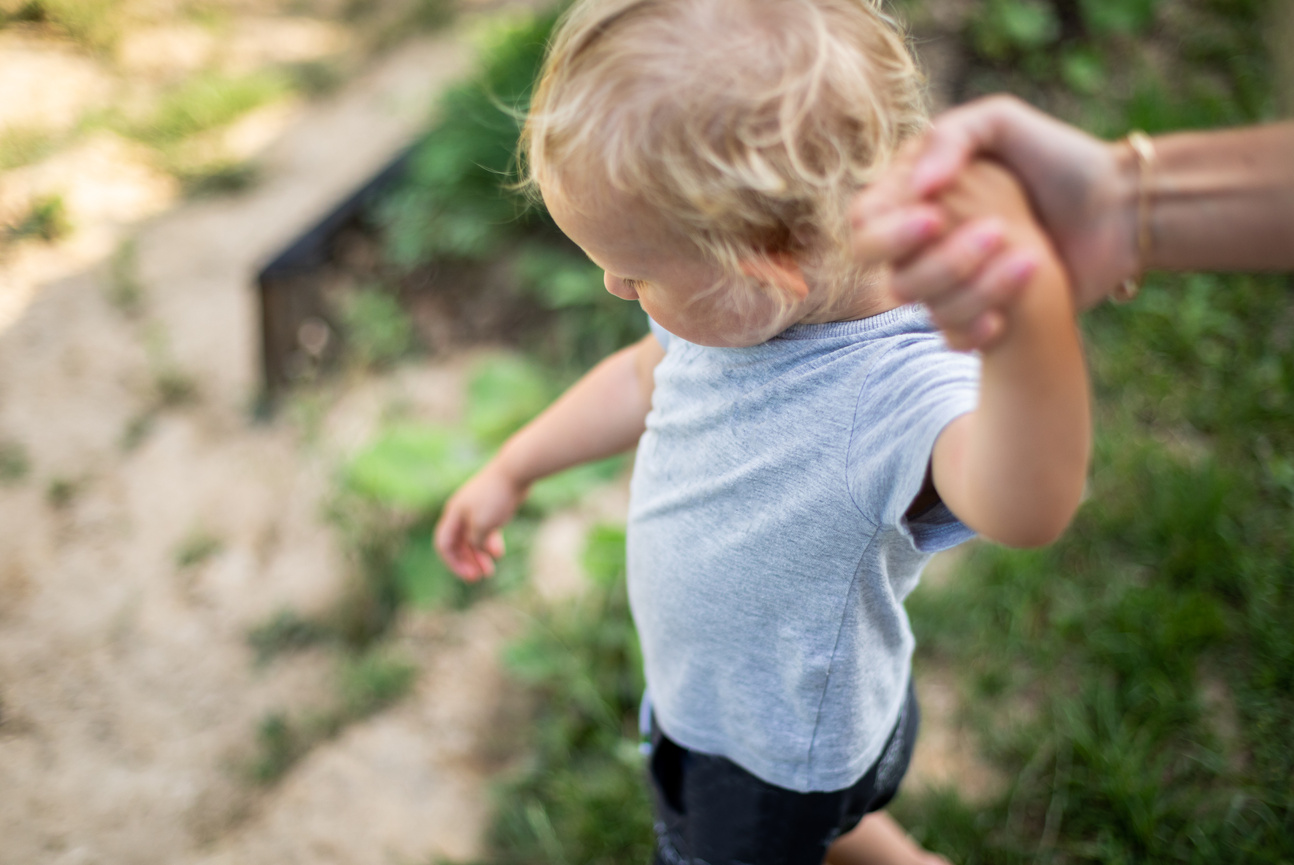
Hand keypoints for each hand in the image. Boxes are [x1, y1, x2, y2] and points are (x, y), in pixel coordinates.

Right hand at [434, 462, 527, 580]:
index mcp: (453, 514)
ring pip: (471, 537)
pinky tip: (499, 552)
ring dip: (478, 555)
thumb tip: (477, 549)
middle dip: (467, 561)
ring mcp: (475, 508)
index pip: (443, 544)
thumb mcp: (483, 525)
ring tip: (490, 570)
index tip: (470, 576)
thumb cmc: (497, 497)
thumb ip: (476, 542)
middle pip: (457, 543)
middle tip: (480, 577)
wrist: (515, 471)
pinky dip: (489, 542)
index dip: (453, 563)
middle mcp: (460, 511)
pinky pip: (484, 529)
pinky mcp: (490, 506)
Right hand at [852, 95, 1137, 346]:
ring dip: (970, 285)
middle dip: (936, 259)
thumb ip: (948, 138)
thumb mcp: (1001, 121)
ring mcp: (949, 282)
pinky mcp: (979, 314)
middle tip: (994, 234)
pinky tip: (1007, 317)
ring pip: (919, 304)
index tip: (936, 216)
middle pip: (887, 270)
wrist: (1121, 210)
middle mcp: (922, 242)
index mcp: (914, 195)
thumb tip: (917, 190)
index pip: (864, 220)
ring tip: (1029, 258)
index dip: (889, 227)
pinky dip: (974, 329)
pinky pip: (950, 336)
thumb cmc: (1060, 157)